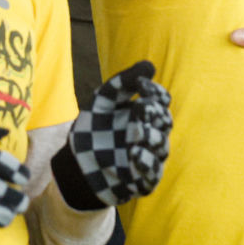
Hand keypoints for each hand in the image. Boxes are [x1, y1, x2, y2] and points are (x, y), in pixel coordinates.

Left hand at [65, 60, 171, 205]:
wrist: (78, 162)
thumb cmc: (95, 127)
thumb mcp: (104, 99)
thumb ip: (124, 82)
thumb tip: (150, 65)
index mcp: (146, 113)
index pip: (162, 100)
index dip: (156, 92)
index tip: (140, 85)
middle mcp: (153, 134)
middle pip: (165, 121)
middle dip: (153, 114)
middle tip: (139, 108)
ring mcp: (150, 157)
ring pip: (161, 145)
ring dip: (150, 137)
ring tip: (135, 131)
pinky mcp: (144, 179)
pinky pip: (152, 172)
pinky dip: (145, 162)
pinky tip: (133, 153)